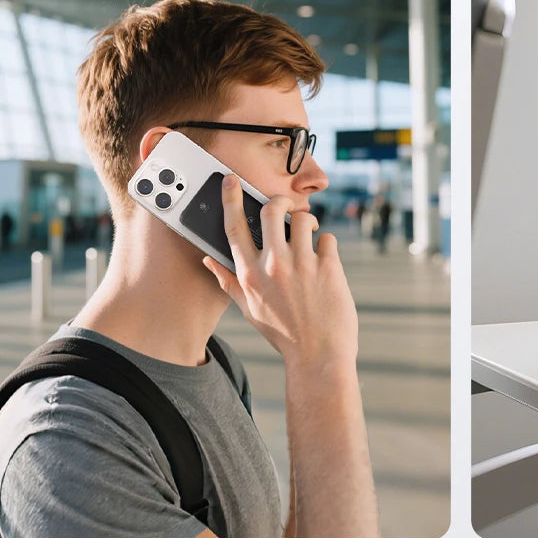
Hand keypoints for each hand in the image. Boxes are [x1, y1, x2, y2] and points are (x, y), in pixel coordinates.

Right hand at [203, 176, 358, 374]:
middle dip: (280, 201)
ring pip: (303, 218)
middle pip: (271, 209)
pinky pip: (328, 237)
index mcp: (249, 275)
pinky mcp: (329, 266)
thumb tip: (208, 259)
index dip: (230, 199)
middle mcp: (273, 266)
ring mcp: (302, 265)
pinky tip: (326, 262)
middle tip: (286, 208)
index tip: (231, 180)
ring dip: (307, 223)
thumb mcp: (249, 309)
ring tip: (309, 238)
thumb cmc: (284, 333)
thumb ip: (228, 281)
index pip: (234, 227)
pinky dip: (327, 245)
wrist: (319, 356)